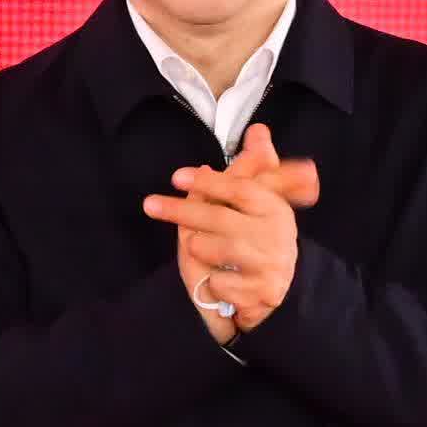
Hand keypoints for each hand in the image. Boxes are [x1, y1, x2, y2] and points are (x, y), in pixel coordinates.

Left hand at [142, 122, 322, 339]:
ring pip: (217, 249)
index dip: (209, 181)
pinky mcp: (263, 292)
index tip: (177, 176)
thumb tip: (258, 131)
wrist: (272, 294)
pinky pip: (219, 283)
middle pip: (220, 217)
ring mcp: (271, 264)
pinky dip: (211, 283)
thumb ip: (250, 170)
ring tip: (198, 248)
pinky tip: (216, 281)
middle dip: (182, 210)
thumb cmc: (254, 243)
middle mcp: (277, 233)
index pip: (240, 188)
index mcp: (274, 207)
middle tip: (150, 204)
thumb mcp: (251, 205)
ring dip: (199, 248)